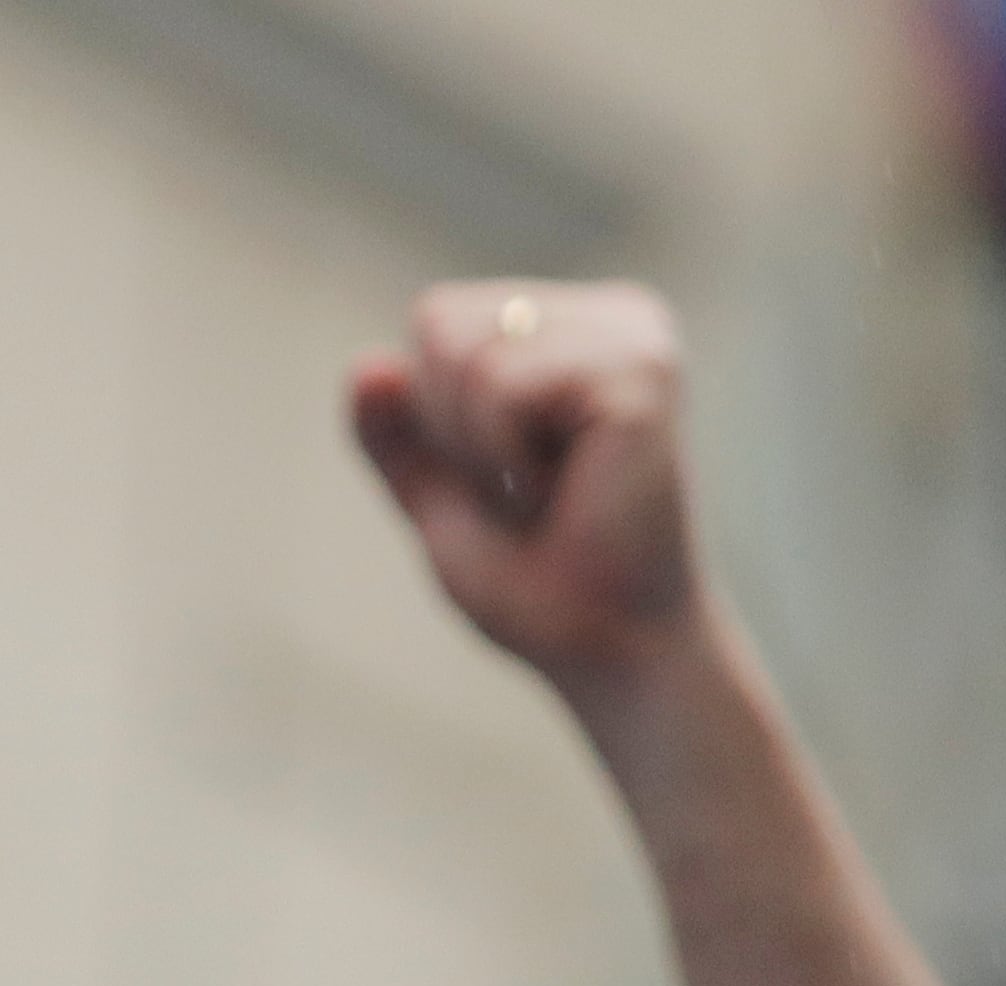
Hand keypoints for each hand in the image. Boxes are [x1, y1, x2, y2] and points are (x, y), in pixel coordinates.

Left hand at [351, 281, 702, 699]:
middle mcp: (613, 316)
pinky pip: (499, 385)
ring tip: (550, 490)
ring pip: (465, 353)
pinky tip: (567, 488)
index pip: (436, 318)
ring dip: (478, 448)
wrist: (609, 650)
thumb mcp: (441, 503)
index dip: (433, 411)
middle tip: (526, 489)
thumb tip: (364, 365)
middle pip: (439, 320)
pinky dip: (501, 455)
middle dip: (448, 425)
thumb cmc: (539, 587)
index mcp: (576, 330)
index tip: (504, 475)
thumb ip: (401, 437)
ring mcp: (635, 338)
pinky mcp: (640, 374)